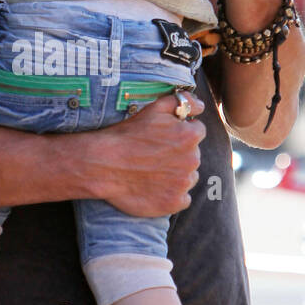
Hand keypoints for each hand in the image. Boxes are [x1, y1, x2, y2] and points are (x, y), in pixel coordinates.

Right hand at [87, 89, 205, 216]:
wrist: (103, 165)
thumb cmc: (127, 135)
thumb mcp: (154, 108)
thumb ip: (182, 102)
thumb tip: (201, 106)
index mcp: (189, 136)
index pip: (197, 132)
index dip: (180, 133)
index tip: (164, 138)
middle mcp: (192, 160)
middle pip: (193, 155)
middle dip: (179, 154)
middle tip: (154, 155)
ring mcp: (183, 183)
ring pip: (189, 177)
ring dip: (177, 175)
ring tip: (152, 172)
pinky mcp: (174, 202)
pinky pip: (183, 198)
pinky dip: (173, 195)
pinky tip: (155, 188)